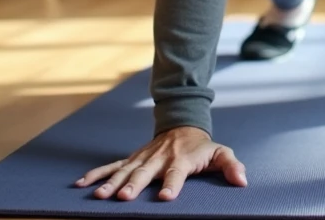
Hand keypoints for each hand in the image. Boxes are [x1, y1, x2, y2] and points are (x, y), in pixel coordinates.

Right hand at [75, 126, 246, 200]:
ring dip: (111, 183)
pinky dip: (97, 174)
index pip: (177, 173)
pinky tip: (81, 184)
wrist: (182, 124)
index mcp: (181, 159)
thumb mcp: (221, 153)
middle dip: (134, 185)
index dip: (172, 184)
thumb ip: (232, 166)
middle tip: (123, 198)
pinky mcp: (132, 159)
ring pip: (125, 170)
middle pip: (145, 173)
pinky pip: (112, 166)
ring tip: (99, 196)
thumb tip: (243, 181)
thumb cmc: (202, 147)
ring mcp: (143, 158)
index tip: (166, 197)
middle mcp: (159, 158)